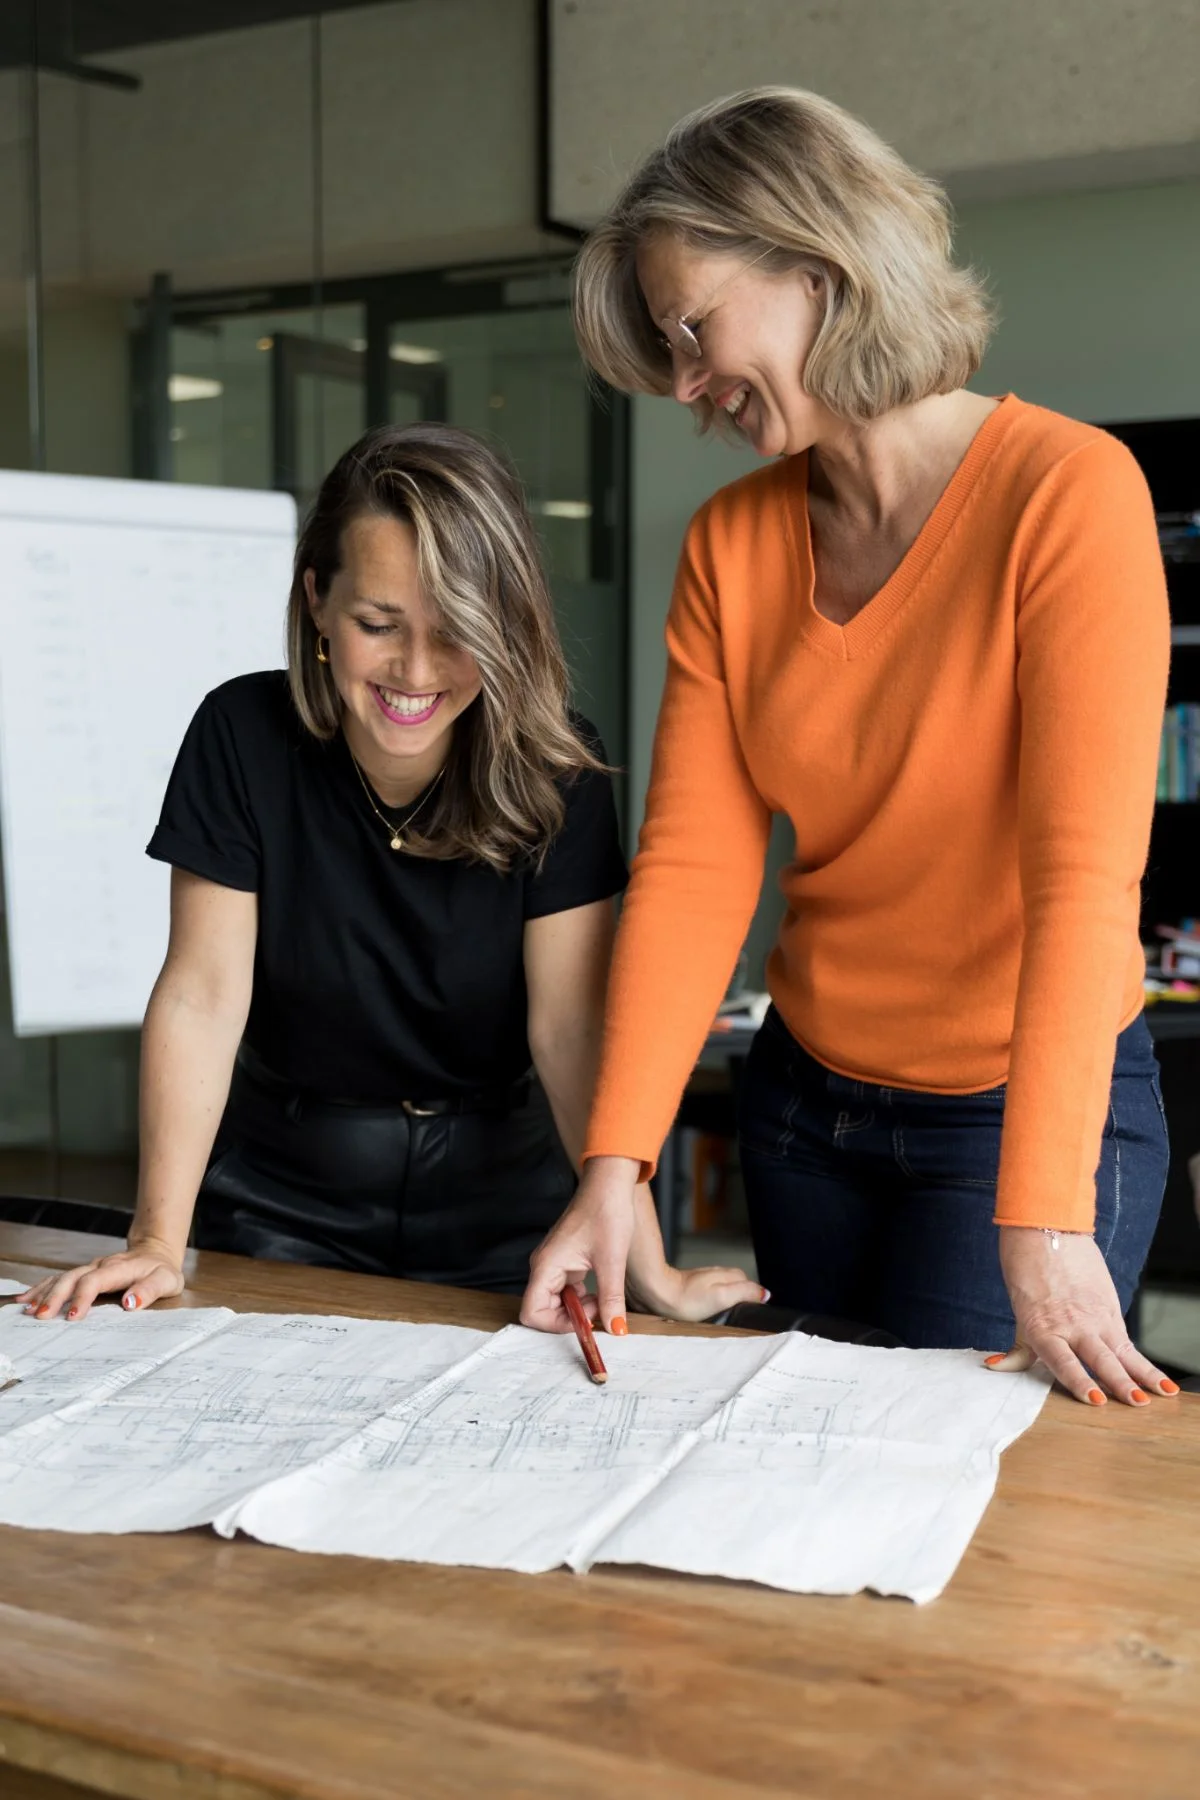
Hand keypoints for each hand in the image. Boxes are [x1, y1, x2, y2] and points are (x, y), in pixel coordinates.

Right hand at [17, 1239, 184, 1321]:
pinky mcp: (84, 1273)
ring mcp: (90, 1268)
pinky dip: (42, 1288)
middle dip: (55, 1297)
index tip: (74, 1316)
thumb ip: (149, 1290)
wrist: (155, 1252)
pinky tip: (27, 1299)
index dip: (83, 1297)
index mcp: (119, 1268)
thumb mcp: (166, 1280)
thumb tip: (130, 1303)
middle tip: (41, 1316)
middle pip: (72, 1278)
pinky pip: (59, 1278)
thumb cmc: (161, 1270)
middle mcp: (100, 1266)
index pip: (96, 1281)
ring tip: (28, 1309)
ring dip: (44, 1293)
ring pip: (62, 1277)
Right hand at [521, 1157, 638, 1335]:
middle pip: (543, 1309)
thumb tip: (616, 1330)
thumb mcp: (611, 1260)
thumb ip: (611, 1299)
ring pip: (557, 1301)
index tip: (585, 1321)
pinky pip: (567, 1289)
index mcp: (546, 1265)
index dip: (556, 1325)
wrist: (610, 1182)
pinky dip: (583, 1296)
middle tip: (601, 1309)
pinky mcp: (565, 1260)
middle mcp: (544, 1265)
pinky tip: (602, 1288)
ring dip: (579, 1307)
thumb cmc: (606, 1211)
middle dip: (571, 1317)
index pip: (532, 1313)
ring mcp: (554, 1263)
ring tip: (604, 1297)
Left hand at [626, 1257, 767, 1323]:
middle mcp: (719, 1275)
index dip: (754, 1300)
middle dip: (743, 1301)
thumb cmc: (686, 1299)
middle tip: (741, 1320)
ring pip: (725, 1291)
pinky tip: (708, 1316)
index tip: (754, 1315)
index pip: (751, 1286)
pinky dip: (713, 1305)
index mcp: (729, 1275)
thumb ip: (744, 1292)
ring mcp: (706, 1281)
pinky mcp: (694, 1288)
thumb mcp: (721, 1296)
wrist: (657, 1295)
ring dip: (727, 1303)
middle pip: (739, 1287)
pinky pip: (711, 1296)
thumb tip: (765, 1294)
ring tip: (725, 1321)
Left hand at [987, 1226, 1178, 1405]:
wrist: (1047, 1230)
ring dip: (1143, 1374)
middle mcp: (1073, 1324)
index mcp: (1044, 1328)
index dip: (1081, 1382)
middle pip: (1100, 1359)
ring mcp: (1095, 1316)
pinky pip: (1126, 1339)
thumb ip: (1019, 1349)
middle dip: (1120, 1383)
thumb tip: (996, 1367)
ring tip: (1162, 1394)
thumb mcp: (1021, 1315)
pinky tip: (1157, 1379)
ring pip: (1122, 1351)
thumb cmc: (1027, 1273)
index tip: (1096, 1400)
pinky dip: (1141, 1361)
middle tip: (1137, 1402)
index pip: (1064, 1361)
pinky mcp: (1109, 1307)